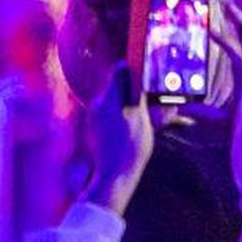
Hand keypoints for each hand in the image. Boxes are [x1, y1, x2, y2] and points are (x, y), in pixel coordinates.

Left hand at [70, 68, 158, 216]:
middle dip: (131, 86)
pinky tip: (132, 123)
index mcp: (109, 99)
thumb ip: (138, 96)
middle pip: (115, 85)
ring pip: (113, 99)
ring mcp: (93, 116)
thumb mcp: (141, 119)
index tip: (145, 68)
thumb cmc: (130, 147)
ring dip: (127, 101)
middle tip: (148, 92)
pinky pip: (109, 112)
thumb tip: (139, 78)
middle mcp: (97, 104)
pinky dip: (120, 113)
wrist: (113, 174)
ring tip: (143, 111)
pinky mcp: (93, 126)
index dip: (132, 68)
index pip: (119, 71)